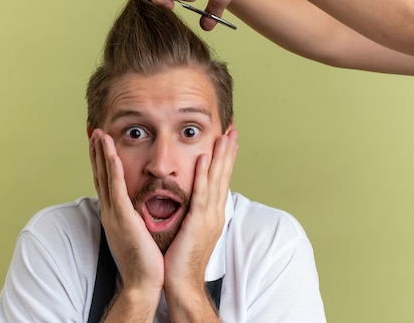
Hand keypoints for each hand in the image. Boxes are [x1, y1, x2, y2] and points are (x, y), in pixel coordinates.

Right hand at [89, 129, 163, 297]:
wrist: (144, 280)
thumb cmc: (144, 258)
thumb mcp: (138, 230)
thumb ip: (136, 214)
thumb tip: (140, 203)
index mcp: (114, 213)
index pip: (106, 181)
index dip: (101, 160)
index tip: (100, 142)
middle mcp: (110, 211)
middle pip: (100, 175)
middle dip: (97, 152)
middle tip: (95, 131)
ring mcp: (114, 214)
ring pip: (105, 178)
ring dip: (102, 155)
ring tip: (100, 135)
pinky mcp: (123, 219)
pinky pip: (117, 191)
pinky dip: (113, 172)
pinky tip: (112, 156)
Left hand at [163, 129, 238, 310]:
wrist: (181, 283)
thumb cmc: (180, 259)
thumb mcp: (189, 230)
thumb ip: (191, 212)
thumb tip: (189, 200)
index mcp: (212, 214)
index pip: (220, 181)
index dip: (225, 160)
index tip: (228, 141)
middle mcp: (215, 213)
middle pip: (223, 176)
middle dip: (228, 152)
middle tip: (233, 130)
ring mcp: (209, 217)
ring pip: (216, 180)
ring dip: (221, 157)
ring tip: (225, 136)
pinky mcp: (197, 222)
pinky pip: (201, 193)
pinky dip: (203, 174)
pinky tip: (204, 158)